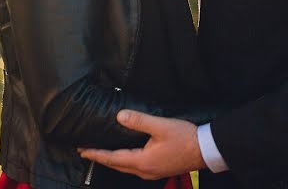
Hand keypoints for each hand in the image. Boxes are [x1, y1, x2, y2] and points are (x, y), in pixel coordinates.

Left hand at [78, 110, 204, 179]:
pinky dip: (125, 161)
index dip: (96, 154)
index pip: (112, 158)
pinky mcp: (159, 170)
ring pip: (126, 168)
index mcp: (142, 161)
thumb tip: (120, 116)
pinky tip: (126, 155)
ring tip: (103, 153)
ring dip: (113, 160)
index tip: (82, 150)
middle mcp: (145, 170)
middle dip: (101, 158)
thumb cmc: (185, 137)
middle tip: (86, 151)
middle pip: (117, 165)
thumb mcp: (161, 126)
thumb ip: (140, 121)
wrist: (205, 150)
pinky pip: (136, 167)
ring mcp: (152, 172)